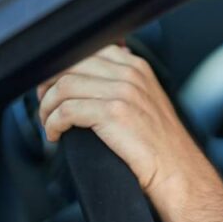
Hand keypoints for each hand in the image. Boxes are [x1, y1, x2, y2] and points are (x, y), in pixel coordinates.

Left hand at [37, 44, 208, 203]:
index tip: (53, 86)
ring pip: (64, 86)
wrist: (177, 170)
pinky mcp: (112, 113)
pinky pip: (66, 110)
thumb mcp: (146, 101)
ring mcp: (122, 92)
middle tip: (45, 105)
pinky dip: (52, 123)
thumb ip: (123, 82)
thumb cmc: (160, 144)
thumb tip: (91, 77)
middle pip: (71, 64)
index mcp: (136, 66)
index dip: (62, 68)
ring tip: (48, 123)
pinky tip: (55, 135)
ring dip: (47, 107)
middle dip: (49, 85)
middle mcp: (130, 74)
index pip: (87, 51)